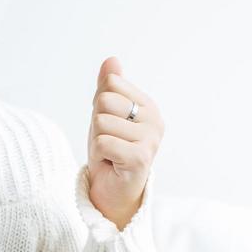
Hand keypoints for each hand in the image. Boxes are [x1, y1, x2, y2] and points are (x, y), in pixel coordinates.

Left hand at [86, 56, 163, 230]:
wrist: (113, 192)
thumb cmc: (110, 152)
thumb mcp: (105, 114)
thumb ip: (108, 87)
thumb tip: (112, 60)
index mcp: (148, 105)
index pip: (111, 84)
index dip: (100, 104)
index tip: (110, 124)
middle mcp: (154, 120)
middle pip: (105, 100)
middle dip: (97, 123)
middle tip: (108, 142)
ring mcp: (150, 139)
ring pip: (101, 122)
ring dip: (97, 141)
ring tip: (110, 153)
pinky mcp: (140, 158)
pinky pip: (102, 142)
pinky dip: (98, 155)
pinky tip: (111, 163)